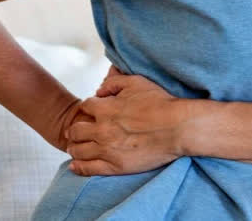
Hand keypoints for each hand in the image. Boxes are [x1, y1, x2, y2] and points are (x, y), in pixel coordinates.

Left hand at [64, 65, 184, 175]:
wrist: (178, 128)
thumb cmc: (160, 103)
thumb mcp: (137, 83)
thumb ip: (114, 83)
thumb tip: (99, 90)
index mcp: (105, 109)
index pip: (85, 107)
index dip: (87, 108)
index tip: (90, 112)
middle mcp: (102, 130)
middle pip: (75, 130)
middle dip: (75, 130)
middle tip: (76, 132)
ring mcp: (107, 150)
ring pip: (78, 150)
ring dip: (74, 147)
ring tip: (75, 148)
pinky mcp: (115, 167)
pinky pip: (88, 169)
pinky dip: (78, 167)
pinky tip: (74, 165)